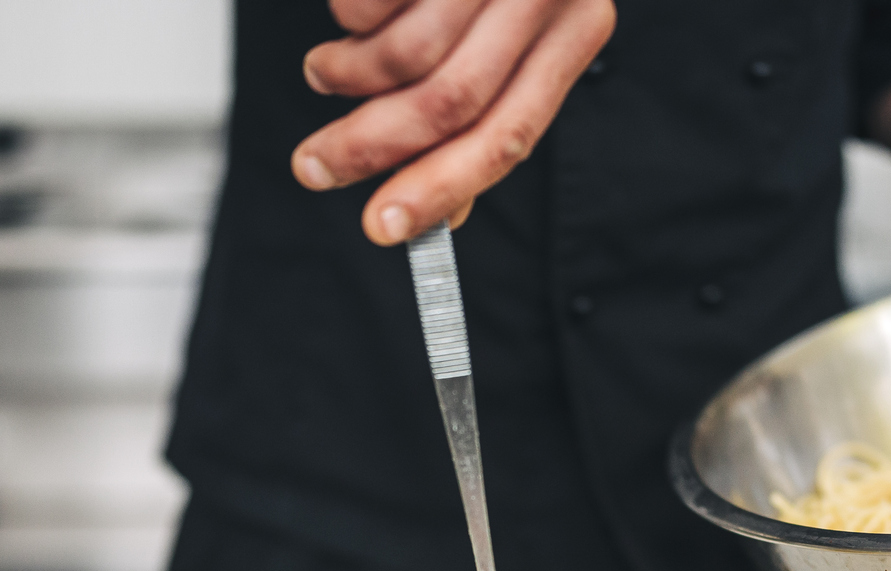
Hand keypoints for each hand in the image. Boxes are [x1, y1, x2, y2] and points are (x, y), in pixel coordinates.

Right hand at [291, 0, 615, 245]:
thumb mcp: (515, 33)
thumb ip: (486, 113)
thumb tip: (444, 212)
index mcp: (577, 29)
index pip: (509, 133)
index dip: (439, 187)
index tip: (381, 228)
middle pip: (449, 101)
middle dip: (367, 148)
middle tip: (313, 168)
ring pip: (403, 52)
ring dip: (347, 77)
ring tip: (327, 73)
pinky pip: (365, 2)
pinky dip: (346, 17)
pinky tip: (350, 12)